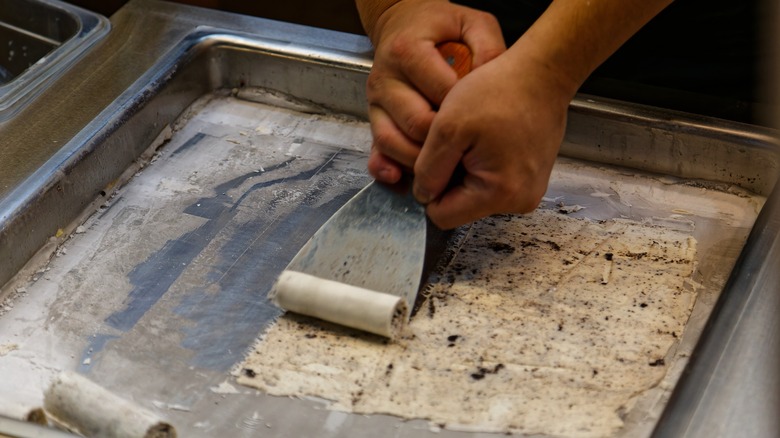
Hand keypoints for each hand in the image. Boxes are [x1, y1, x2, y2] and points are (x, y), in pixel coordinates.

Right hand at [362, 0, 504, 182]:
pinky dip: (387, 168)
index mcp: (408, 52)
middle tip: (471, 155)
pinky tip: (401, 179)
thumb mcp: (473, 24)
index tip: (485, 128)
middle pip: (416, 123)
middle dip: (445, 145)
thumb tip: (496, 84)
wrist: (404, 25)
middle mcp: (386, 78)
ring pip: (392, 142)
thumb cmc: (442, 28)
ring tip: (446, 170)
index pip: (439, 94)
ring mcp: (376, 101)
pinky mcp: (373, 118)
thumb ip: (488, 47)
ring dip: (419, 162)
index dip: (465, 115)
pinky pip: (375, 149)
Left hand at [413, 44, 576, 228]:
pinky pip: (491, 182)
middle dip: (449, 178)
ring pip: (473, 195)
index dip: (430, 189)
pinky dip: (481, 164)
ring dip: (465, 169)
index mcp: (500, 194)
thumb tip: (422, 196)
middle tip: (458, 141)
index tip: (438, 156)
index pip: (442, 216)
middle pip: (460, 207)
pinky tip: (487, 138)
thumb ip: (428, 169)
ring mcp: (528, 191)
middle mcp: (519, 201)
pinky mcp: (530, 179)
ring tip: (474, 136)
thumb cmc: (500, 91)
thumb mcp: (448, 127)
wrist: (542, 72)